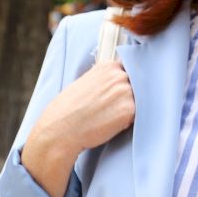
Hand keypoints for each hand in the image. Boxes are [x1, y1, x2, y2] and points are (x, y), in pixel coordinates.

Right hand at [22, 61, 135, 196]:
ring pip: (137, 100)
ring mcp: (126, 92)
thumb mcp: (85, 83)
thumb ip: (104, 79)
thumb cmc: (67, 110)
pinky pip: (135, 116)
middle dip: (129, 96)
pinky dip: (126, 122)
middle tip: (110, 109)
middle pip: (137, 85)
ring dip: (128, 109)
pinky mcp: (129, 110)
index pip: (130, 70)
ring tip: (107, 117)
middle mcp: (119, 75)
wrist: (60, 131)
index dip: (126, 83)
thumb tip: (120, 79)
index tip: (119, 93)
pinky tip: (109, 125)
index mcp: (108, 66)